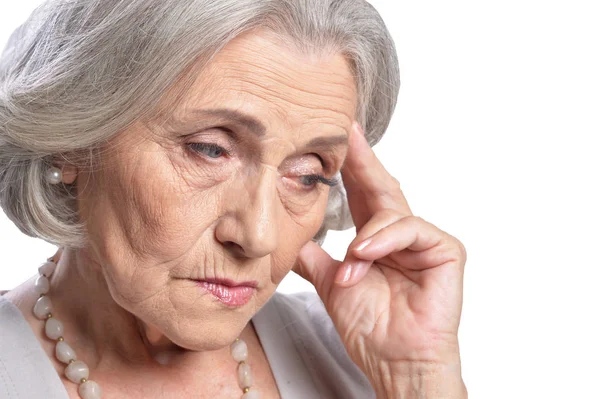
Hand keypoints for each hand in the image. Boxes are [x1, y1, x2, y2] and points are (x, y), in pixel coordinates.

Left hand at [293, 122, 466, 395]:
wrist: (394, 360)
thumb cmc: (371, 327)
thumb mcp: (331, 283)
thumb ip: (313, 257)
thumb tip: (291, 238)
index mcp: (375, 238)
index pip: (360, 194)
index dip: (349, 167)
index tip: (336, 139)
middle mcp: (399, 234)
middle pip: (379, 187)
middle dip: (362, 161)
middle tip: (347, 134)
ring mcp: (423, 240)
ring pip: (391, 210)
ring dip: (365, 235)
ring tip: (352, 264)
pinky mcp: (445, 250)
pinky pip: (412, 229)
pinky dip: (386, 239)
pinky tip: (367, 254)